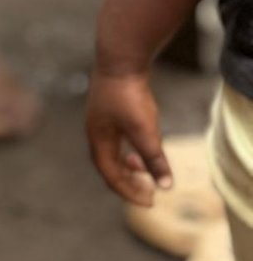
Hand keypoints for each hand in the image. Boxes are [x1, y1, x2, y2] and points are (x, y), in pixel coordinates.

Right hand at [85, 67, 174, 204]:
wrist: (121, 58)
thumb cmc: (129, 95)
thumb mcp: (145, 130)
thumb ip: (155, 159)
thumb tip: (166, 186)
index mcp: (98, 139)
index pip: (110, 175)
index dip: (129, 191)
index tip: (150, 202)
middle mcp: (95, 131)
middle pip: (108, 166)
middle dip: (127, 181)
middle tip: (148, 192)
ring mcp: (100, 119)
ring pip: (112, 151)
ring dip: (128, 165)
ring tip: (146, 169)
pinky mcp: (109, 108)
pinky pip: (117, 137)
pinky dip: (129, 148)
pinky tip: (142, 144)